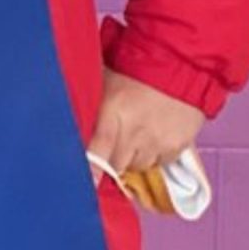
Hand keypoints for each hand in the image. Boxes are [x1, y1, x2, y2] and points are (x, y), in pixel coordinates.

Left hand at [87, 69, 204, 177]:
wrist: (178, 66)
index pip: (98, 150)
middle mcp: (136, 130)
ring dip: (133, 157)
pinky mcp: (178, 146)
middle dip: (111, 160)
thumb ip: (91, 110)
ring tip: (135, 136)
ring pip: (138, 166)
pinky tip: (153, 136)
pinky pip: (160, 162)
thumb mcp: (104, 85)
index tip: (87, 183)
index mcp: (113, 112)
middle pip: (117, 165)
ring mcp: (159, 140)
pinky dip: (155, 155)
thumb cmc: (134, 73)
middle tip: (112, 146)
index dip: (91, 170)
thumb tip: (70, 126)